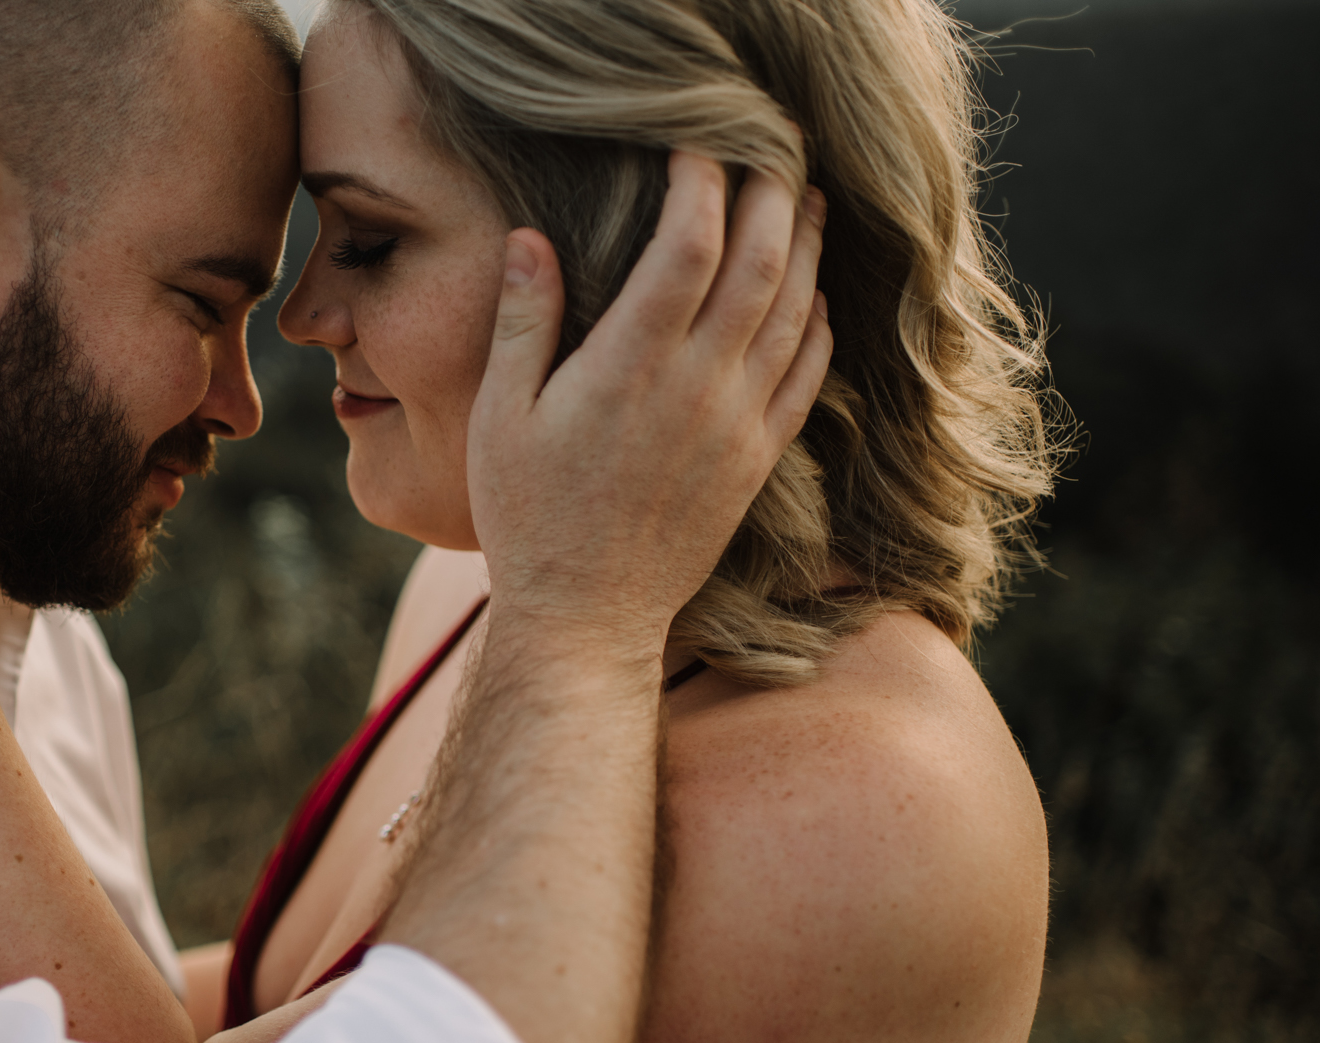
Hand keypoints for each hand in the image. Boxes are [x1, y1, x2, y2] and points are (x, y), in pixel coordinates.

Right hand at [468, 153, 829, 649]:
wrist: (586, 616)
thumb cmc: (527, 516)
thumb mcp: (501, 416)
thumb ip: (524, 322)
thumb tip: (528, 237)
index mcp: (629, 367)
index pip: (687, 245)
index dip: (701, 184)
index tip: (693, 149)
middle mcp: (696, 388)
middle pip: (761, 263)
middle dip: (771, 195)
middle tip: (770, 153)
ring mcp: (737, 425)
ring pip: (796, 312)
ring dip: (805, 247)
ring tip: (803, 200)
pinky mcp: (758, 461)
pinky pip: (808, 375)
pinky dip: (818, 323)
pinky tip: (813, 294)